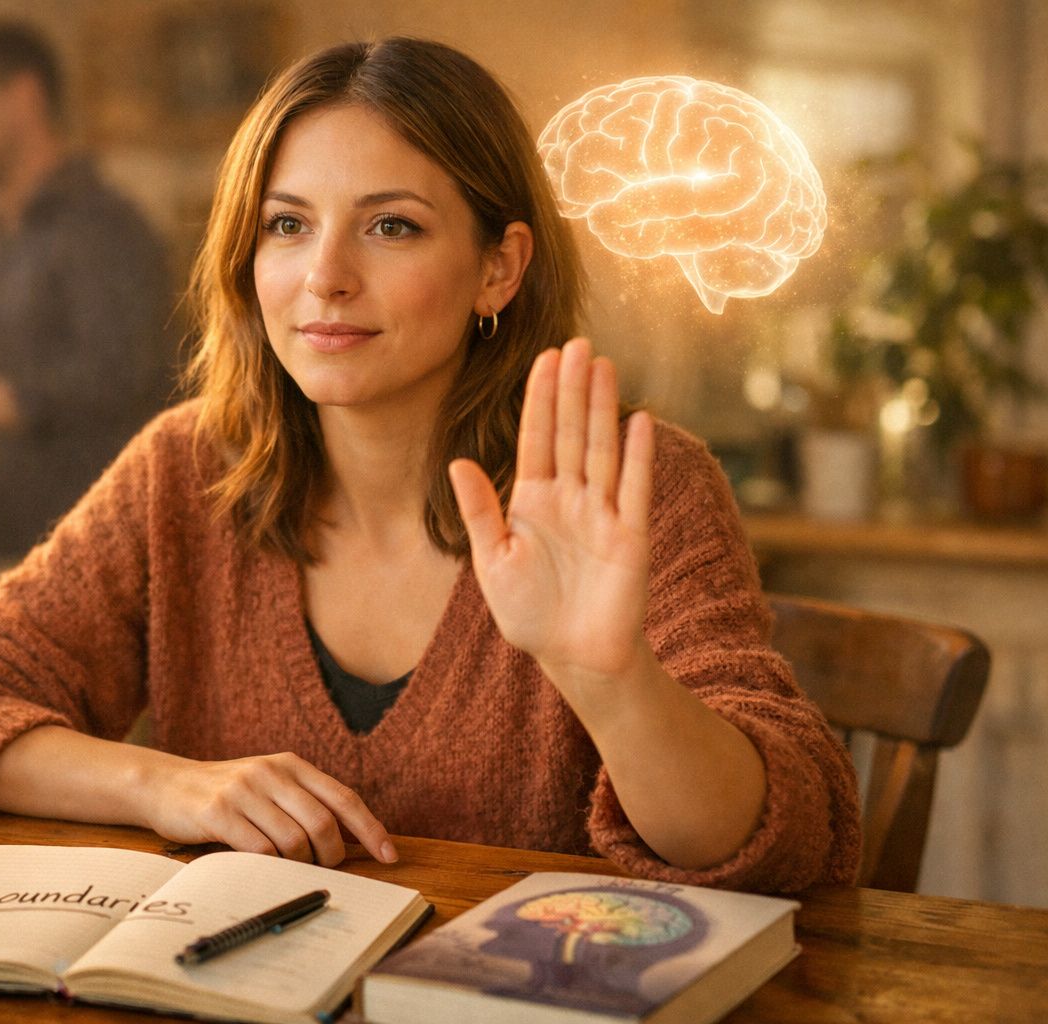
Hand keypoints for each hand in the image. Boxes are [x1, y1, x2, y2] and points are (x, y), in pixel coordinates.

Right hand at [142, 752, 396, 866]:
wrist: (166, 785)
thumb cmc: (226, 794)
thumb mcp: (269, 786)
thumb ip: (305, 804)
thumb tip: (351, 842)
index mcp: (291, 765)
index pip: (344, 798)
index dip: (371, 829)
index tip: (390, 856)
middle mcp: (271, 772)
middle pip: (323, 824)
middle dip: (331, 857)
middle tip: (323, 869)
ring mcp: (244, 791)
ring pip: (294, 841)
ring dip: (298, 864)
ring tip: (287, 866)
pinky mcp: (219, 812)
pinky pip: (260, 850)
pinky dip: (269, 866)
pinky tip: (262, 866)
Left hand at [448, 336, 655, 691]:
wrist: (573, 656)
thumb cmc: (530, 614)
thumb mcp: (493, 561)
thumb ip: (480, 511)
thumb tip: (456, 462)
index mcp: (534, 501)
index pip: (537, 438)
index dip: (541, 398)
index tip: (546, 358)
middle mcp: (570, 499)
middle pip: (570, 432)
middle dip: (572, 388)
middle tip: (577, 342)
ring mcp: (603, 513)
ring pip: (601, 449)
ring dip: (602, 408)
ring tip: (602, 364)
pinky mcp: (630, 536)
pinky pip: (634, 488)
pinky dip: (636, 456)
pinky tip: (638, 420)